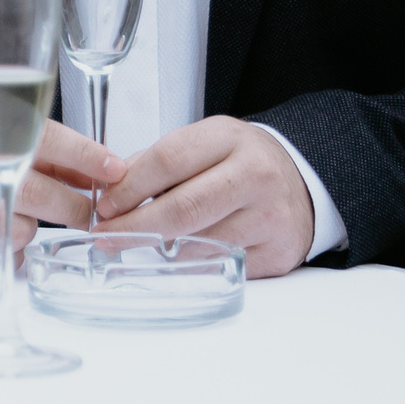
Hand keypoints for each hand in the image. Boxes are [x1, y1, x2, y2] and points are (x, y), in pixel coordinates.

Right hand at [0, 116, 124, 277]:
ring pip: (16, 232)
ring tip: (8, 216)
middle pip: (31, 193)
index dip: (83, 155)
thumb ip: (43, 152)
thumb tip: (102, 169)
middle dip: (71, 206)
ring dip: (27, 230)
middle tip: (86, 212)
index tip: (114, 169)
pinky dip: (4, 254)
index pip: (36, 138)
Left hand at [95, 117, 313, 277]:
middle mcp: (255, 176)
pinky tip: (177, 256)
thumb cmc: (241, 162)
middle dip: (134, 227)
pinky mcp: (276, 252)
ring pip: (197, 243)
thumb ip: (156, 162)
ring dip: (160, 247)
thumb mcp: (204, 143)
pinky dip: (189, 264)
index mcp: (229, 139)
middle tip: (106, 236)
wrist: (299, 182)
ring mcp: (270, 216)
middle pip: (182, 208)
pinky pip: (217, 265)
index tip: (105, 205)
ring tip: (140, 242)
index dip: (129, 187)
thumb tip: (110, 191)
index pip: (168, 160)